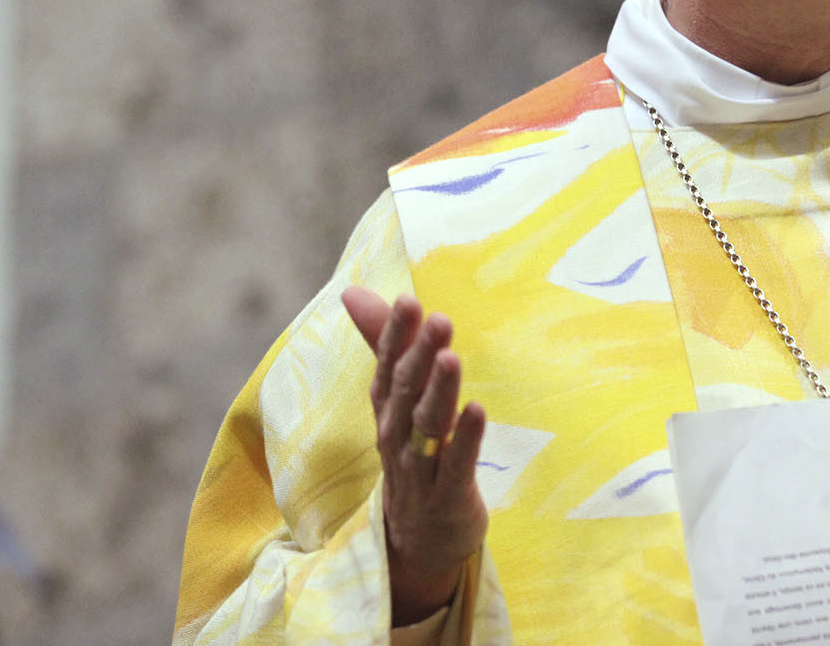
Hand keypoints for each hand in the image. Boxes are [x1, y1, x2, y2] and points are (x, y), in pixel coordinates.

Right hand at [342, 286, 488, 625]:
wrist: (418, 540)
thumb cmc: (412, 454)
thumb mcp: (395, 400)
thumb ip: (380, 343)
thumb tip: (352, 290)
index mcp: (386, 408)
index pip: (386, 366)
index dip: (394, 335)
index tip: (408, 301)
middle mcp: (396, 435)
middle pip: (406, 391)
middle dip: (420, 354)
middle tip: (439, 319)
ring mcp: (419, 467)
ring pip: (426, 425)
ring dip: (439, 391)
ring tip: (452, 357)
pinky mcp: (447, 495)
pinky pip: (454, 464)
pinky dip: (465, 437)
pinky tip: (477, 409)